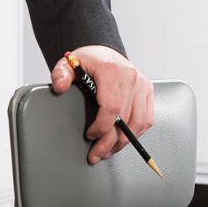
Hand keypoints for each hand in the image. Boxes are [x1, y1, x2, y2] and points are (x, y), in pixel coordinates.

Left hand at [51, 45, 153, 165]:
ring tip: (109, 150)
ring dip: (123, 141)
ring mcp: (141, 83)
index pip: (111, 106)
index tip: (90, 135)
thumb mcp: (68, 64)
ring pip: (138, 122)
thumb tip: (59, 86)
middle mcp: (129, 76)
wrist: (104, 53)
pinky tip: (123, 139)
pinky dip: (136, 133)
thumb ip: (61, 74)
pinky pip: (147, 119)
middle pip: (123, 119)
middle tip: (96, 154)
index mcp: (110, 69)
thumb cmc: (88, 62)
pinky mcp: (148, 90)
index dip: (101, 127)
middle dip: (109, 142)